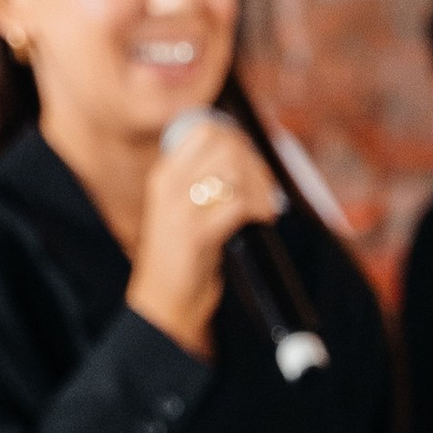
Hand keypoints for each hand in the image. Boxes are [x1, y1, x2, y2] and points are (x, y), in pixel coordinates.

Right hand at [127, 112, 285, 358]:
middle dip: (254, 163)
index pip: (203, 128)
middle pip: (223, 144)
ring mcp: (179, 208)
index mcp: (165, 173)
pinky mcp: (195, 234)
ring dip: (260, 188)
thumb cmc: (184, 259)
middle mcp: (168, 184)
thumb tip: (248, 159)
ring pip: (232, 170)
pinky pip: (237, 204)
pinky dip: (258, 209)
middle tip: (267, 190)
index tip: (253, 164)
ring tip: (268, 208)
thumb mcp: (188, 210)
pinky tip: (264, 220)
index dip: (237, 139)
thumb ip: (206, 182)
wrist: (166, 304)